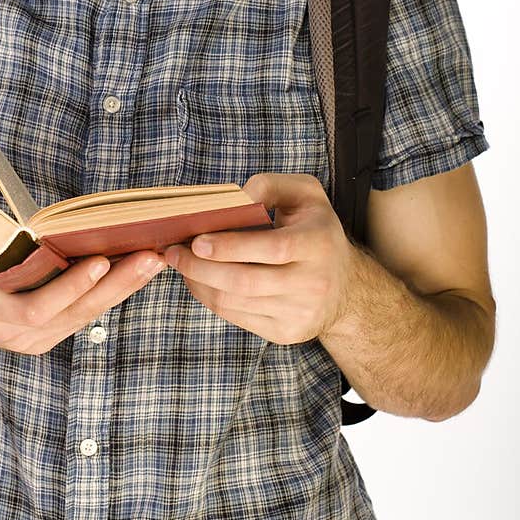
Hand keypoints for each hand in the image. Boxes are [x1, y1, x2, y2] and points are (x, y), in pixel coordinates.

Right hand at [0, 210, 165, 353]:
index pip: (38, 310)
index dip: (70, 290)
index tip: (97, 263)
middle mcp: (22, 333)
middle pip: (77, 313)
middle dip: (116, 285)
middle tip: (149, 257)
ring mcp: (41, 334)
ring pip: (91, 313)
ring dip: (126, 286)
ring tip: (157, 258)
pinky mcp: (53, 326)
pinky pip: (90, 309)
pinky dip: (117, 288)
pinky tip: (142, 266)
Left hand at [163, 173, 354, 344]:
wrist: (346, 288)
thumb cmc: (316, 230)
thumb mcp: (305, 194)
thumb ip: (270, 185)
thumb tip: (236, 196)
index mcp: (319, 244)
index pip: (272, 248)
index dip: (231, 246)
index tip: (197, 240)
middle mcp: (314, 283)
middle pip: (247, 281)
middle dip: (201, 268)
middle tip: (173, 253)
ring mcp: (300, 313)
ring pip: (237, 303)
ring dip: (200, 284)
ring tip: (180, 265)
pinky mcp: (286, 333)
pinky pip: (238, 318)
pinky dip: (211, 299)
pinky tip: (199, 282)